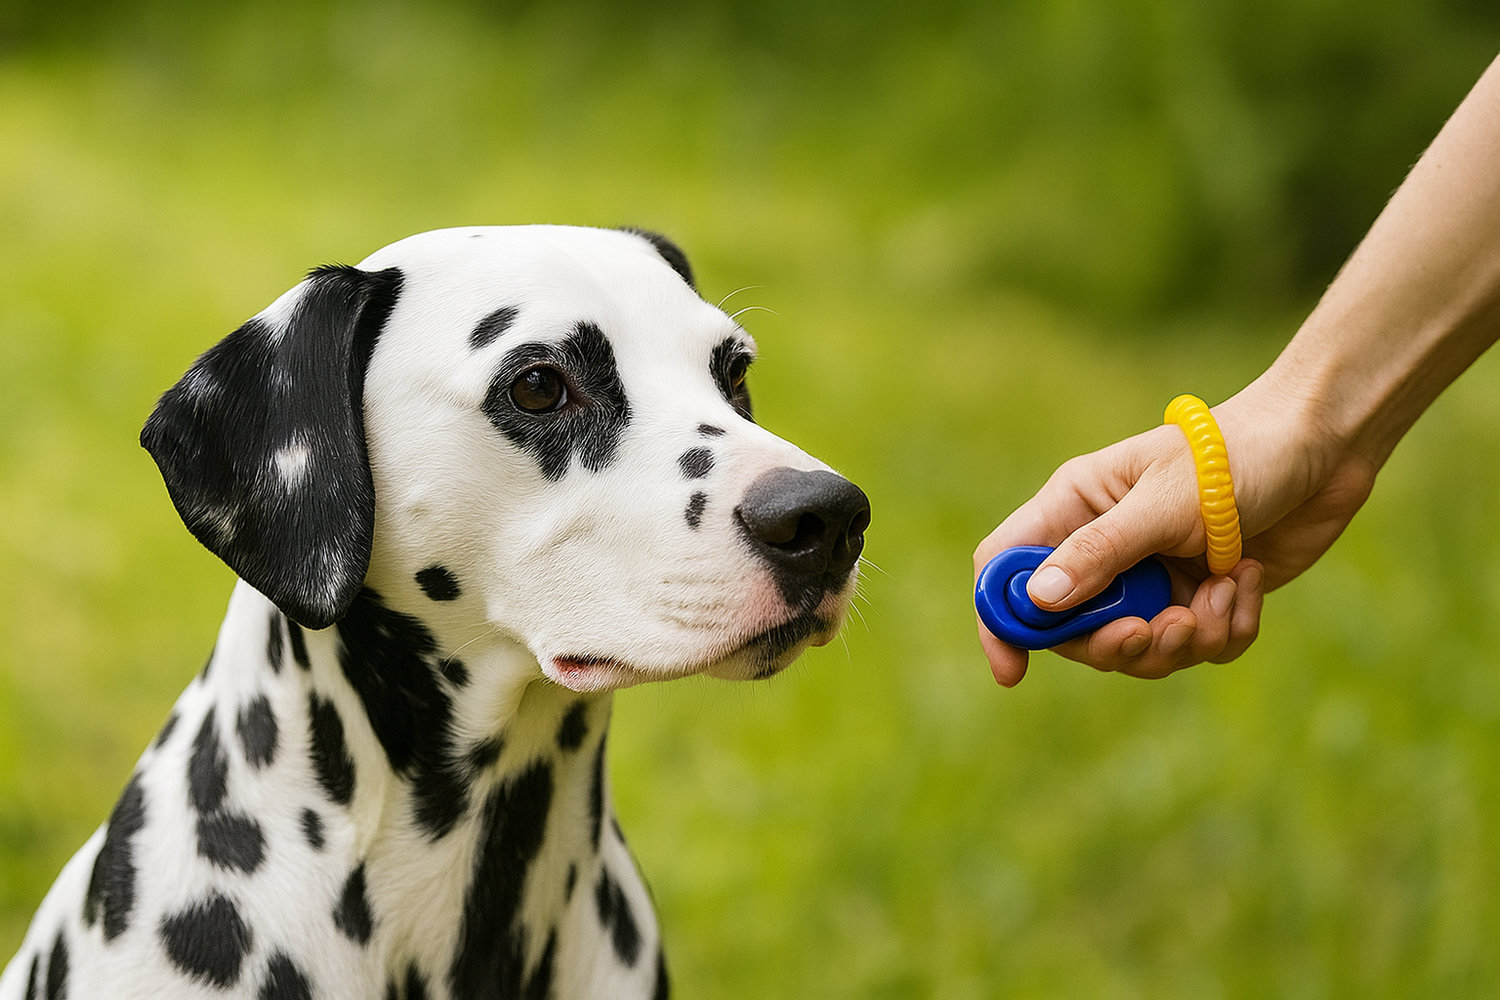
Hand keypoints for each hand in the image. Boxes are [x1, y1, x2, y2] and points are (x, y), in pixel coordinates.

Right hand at [974, 381, 1377, 685]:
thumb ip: (1099, 552)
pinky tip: (1247, 581)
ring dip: (1183, 639)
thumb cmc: (1232, 455)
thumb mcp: (1162, 503)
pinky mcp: (1204, 597)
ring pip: (1140, 649)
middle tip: (1157, 630)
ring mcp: (1154, 577)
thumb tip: (1038, 601)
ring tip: (1218, 598)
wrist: (1321, 446)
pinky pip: (1200, 647)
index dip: (1000, 620)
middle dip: (1117, 644)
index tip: (1014, 670)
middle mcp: (1106, 549)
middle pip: (1073, 629)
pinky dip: (1228, 626)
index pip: (1007, 570)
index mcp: (1075, 509)